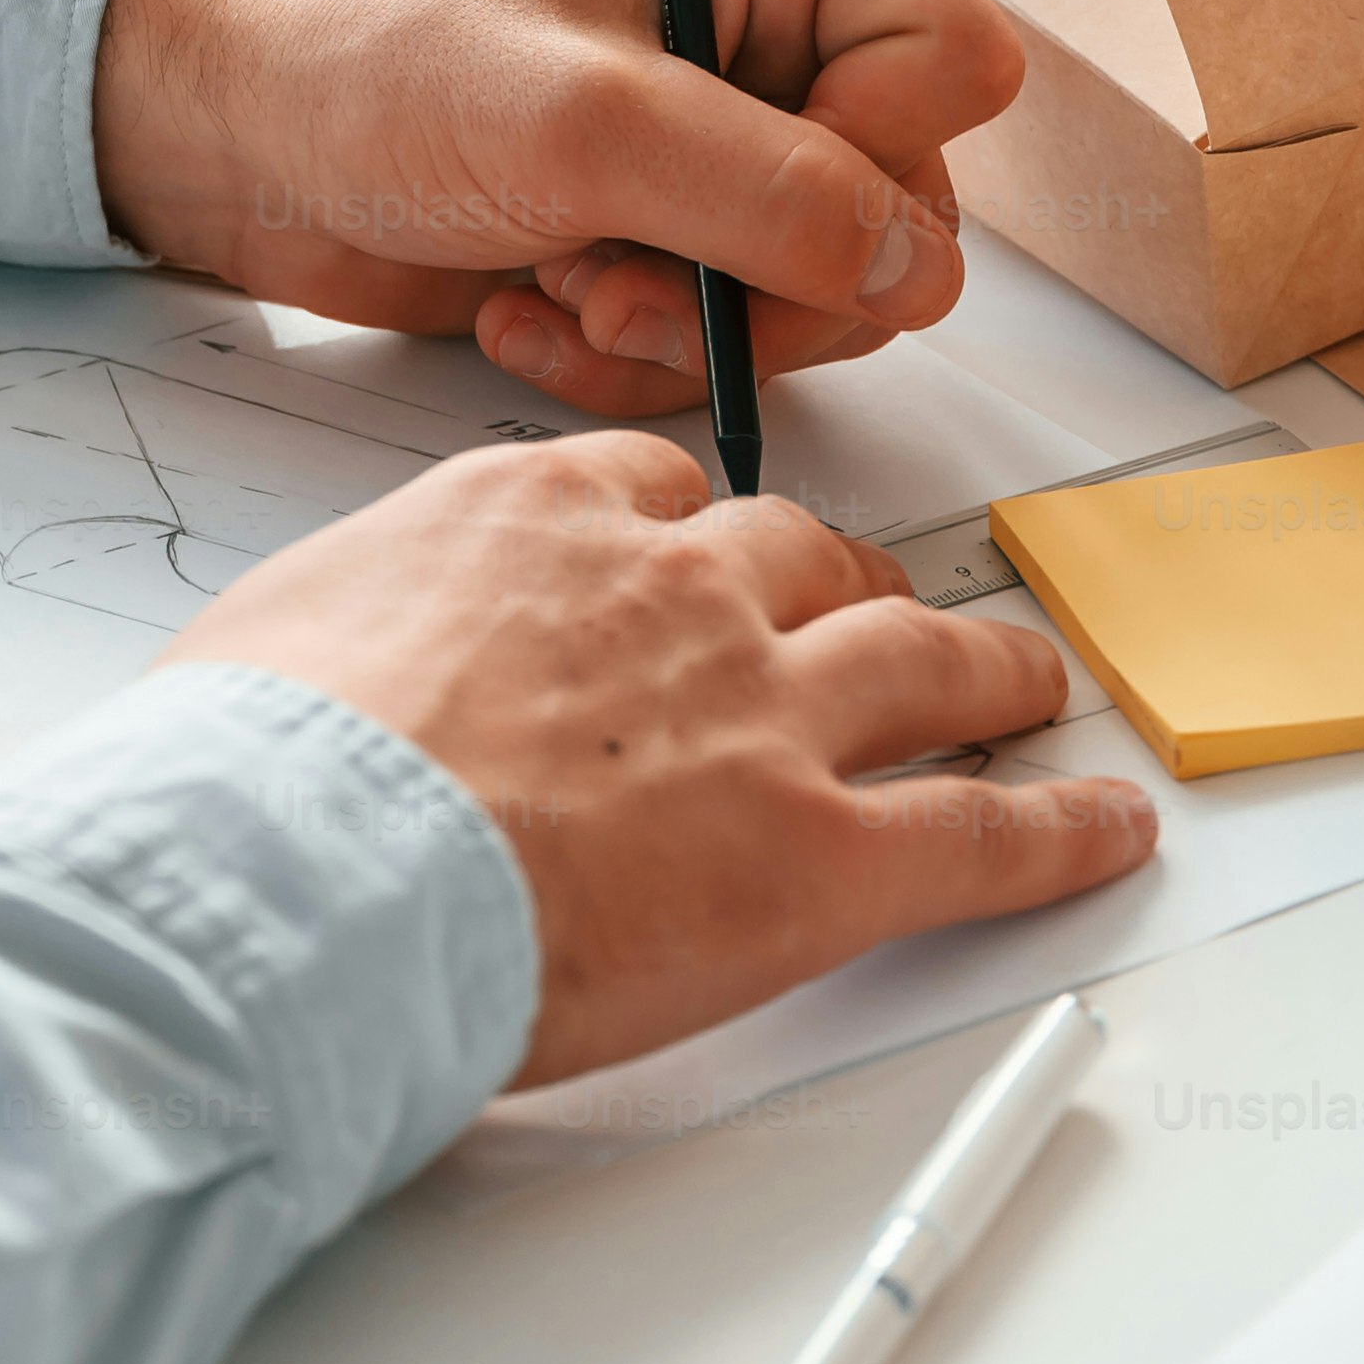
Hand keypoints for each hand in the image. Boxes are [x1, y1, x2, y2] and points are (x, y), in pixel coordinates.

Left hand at [89, 0, 1029, 414]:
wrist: (243, 135)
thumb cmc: (376, 60)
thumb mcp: (579, 120)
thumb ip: (766, 193)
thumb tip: (912, 269)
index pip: (958, 61)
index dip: (873, 150)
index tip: (742, 182)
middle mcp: (786, 33)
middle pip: (909, 207)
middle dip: (762, 276)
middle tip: (616, 270)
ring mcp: (738, 144)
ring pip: (833, 299)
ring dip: (687, 327)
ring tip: (561, 284)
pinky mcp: (685, 238)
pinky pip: (741, 344)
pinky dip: (634, 357)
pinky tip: (528, 311)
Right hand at [164, 433, 1158, 1081]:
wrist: (297, 873)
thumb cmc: (255, 773)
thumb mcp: (279, 635)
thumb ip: (352, 632)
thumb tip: (314, 680)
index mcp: (537, 515)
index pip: (655, 490)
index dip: (694, 532)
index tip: (703, 556)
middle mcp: (673, 588)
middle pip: (804, 557)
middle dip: (852, 583)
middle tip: (880, 611)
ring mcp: (762, 716)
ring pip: (918, 658)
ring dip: (984, 667)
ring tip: (1025, 683)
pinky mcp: (820, 856)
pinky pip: (977, 832)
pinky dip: (1059, 833)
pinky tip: (1108, 828)